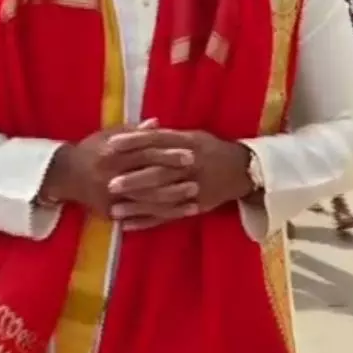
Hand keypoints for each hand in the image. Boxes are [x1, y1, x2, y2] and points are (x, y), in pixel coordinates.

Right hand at [39, 119, 193, 219]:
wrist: (64, 176)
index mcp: (111, 154)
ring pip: (148, 199)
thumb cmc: (91, 150)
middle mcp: (111, 177)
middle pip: (148, 176)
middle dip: (174, 174)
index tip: (188, 151)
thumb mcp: (108, 135)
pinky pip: (142, 216)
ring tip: (195, 192)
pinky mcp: (112, 213)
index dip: (167, 153)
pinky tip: (181, 212)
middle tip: (196, 170)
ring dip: (174, 196)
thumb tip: (157, 123)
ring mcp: (112, 198)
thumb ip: (134, 131)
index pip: (144, 153)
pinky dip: (163, 214)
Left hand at [104, 127, 252, 230]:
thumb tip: (140, 128)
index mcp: (189, 143)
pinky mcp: (196, 206)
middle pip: (160, 172)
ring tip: (114, 210)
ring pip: (163, 198)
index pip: (158, 140)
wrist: (243, 170)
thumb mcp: (192, 136)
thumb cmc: (211, 149)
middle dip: (135, 179)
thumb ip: (166, 135)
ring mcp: (195, 188)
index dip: (135, 141)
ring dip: (138, 205)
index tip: (112, 144)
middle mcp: (192, 165)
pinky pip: (169, 216)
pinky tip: (129, 225)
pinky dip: (148, 222)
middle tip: (109, 184)